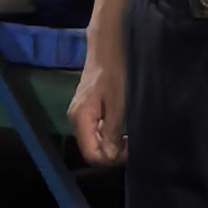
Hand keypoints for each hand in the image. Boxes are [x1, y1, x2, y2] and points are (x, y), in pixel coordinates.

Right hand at [70, 30, 127, 167]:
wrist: (106, 48)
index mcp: (81, 118)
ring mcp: (81, 115)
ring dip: (111, 144)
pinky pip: (96, 131)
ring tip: (128, 136)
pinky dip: (109, 134)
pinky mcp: (87, 111)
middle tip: (131, 143)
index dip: (110, 159)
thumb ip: (112, 130)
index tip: (129, 149)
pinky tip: (121, 127)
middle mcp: (76, 119)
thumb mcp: (117, 102)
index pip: (91, 154)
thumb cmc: (113, 72)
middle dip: (111, 152)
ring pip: (94, 141)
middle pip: (91, 150)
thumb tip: (110, 155)